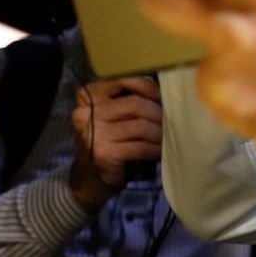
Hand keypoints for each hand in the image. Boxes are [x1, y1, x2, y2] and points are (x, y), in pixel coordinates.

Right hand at [67, 77, 162, 213]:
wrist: (89, 176)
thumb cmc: (106, 137)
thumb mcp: (110, 112)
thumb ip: (126, 96)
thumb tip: (164, 87)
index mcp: (88, 95)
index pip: (122, 79)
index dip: (147, 86)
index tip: (161, 95)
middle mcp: (86, 112)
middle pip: (135, 104)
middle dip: (158, 112)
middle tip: (170, 120)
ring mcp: (95, 133)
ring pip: (141, 126)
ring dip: (159, 132)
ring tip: (167, 136)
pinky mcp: (105, 153)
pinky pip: (140, 147)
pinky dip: (155, 149)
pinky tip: (160, 151)